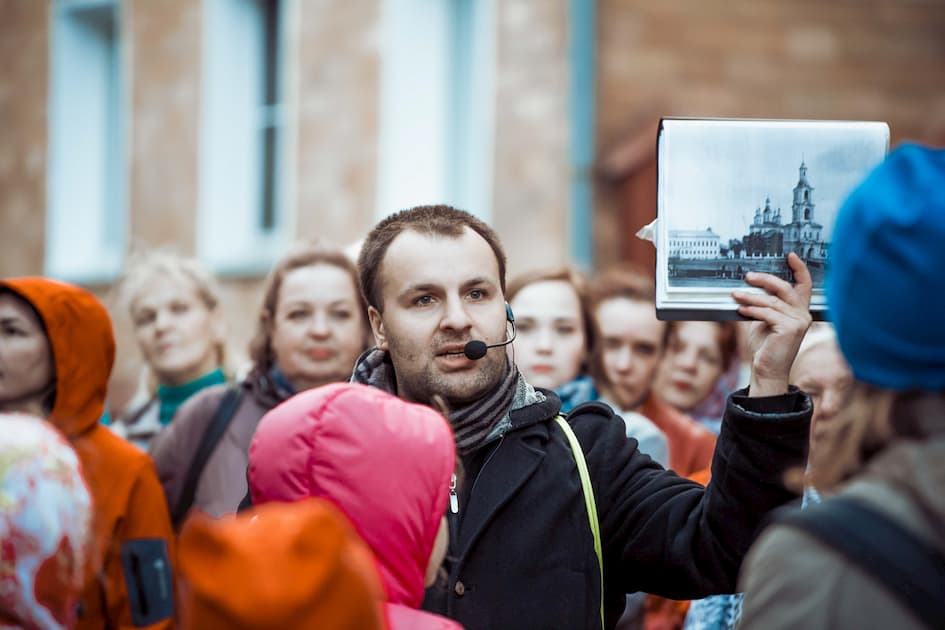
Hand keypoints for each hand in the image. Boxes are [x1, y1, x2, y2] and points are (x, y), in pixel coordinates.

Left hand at [732, 253, 812, 396]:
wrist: (767, 370)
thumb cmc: (766, 347)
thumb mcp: (765, 320)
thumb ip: (765, 305)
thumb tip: (752, 287)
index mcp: (800, 310)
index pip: (805, 285)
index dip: (799, 268)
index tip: (790, 255)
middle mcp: (803, 315)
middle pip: (786, 288)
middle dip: (765, 279)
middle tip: (748, 276)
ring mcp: (799, 322)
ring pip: (772, 301)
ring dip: (751, 296)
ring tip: (736, 295)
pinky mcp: (790, 329)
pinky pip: (768, 313)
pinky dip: (752, 310)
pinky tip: (741, 309)